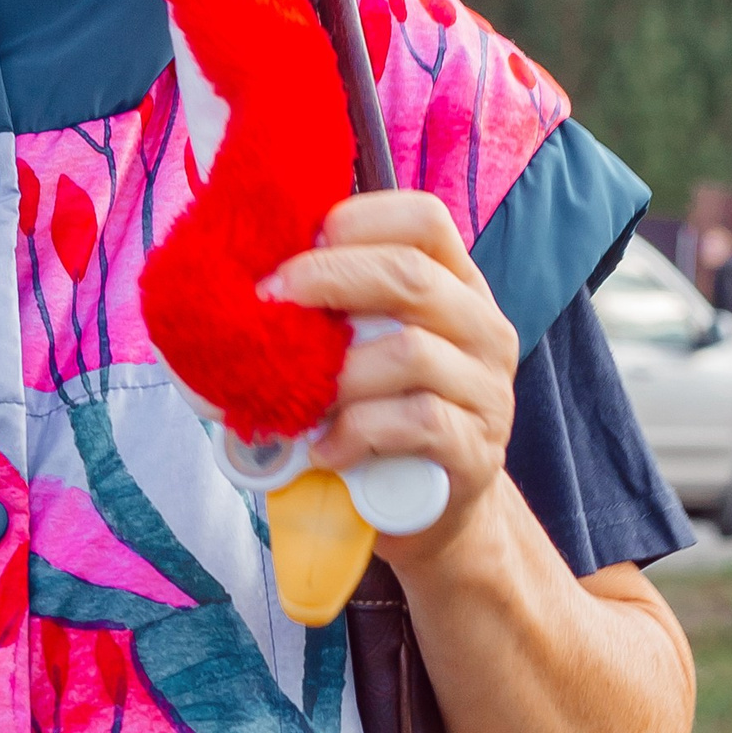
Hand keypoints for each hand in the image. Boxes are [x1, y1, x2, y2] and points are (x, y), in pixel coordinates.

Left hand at [259, 192, 518, 569]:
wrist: (435, 512)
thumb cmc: (383, 417)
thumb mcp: (366, 349)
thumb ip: (335, 312)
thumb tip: (244, 284)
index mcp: (456, 286)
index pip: (424, 220)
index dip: (358, 220)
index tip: (298, 244)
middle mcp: (482, 328)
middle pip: (411, 276)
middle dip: (328, 280)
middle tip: (271, 300)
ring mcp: (487, 390)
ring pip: (411, 352)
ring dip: (338, 373)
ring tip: (301, 399)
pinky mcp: (475, 449)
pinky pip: (416, 423)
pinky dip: (357, 432)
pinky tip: (326, 449)